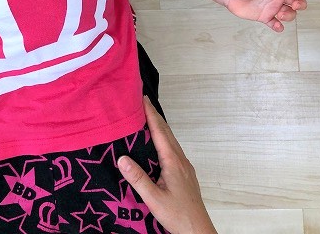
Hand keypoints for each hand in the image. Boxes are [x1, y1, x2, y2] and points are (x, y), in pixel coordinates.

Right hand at [118, 97, 217, 233]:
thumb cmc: (177, 215)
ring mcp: (184, 165)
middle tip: (142, 102)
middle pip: (167, 131)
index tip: (143, 98)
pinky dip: (164, 138)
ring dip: (160, 126)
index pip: (160, 131)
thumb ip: (138, 178)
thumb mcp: (154, 198)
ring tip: (148, 117)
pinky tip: (159, 143)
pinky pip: (173, 148)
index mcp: (172, 161)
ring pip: (171, 140)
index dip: (151, 114)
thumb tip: (122, 158)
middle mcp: (180, 159)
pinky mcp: (185, 173)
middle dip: (154, 115)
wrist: (198, 230)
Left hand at [223, 0, 307, 31]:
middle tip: (294, 6)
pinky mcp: (265, 17)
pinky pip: (275, 24)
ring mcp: (272, 8)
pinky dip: (278, 27)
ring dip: (289, 16)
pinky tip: (277, 26)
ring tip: (280, 15)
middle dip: (300, 4)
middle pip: (297, 1)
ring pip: (289, 14)